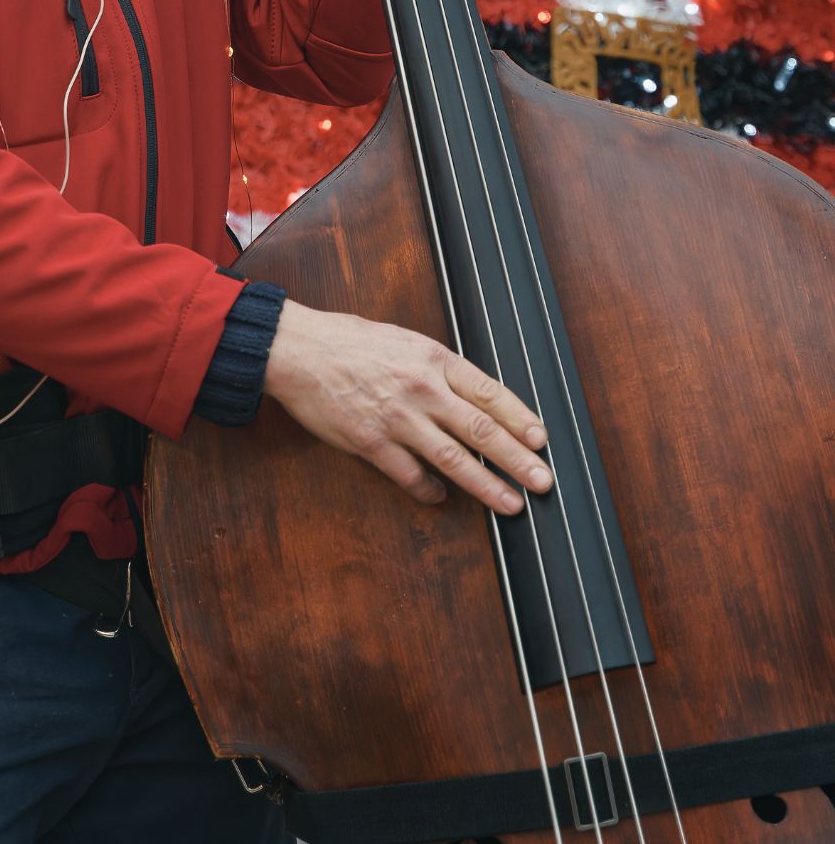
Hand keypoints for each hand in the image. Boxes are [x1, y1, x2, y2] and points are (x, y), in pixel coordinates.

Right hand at [263, 300, 552, 515]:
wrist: (299, 350)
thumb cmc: (349, 341)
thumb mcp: (404, 340)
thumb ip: (437, 368)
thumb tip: (471, 396)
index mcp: (432, 358)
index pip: (488, 392)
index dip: (519, 418)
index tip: (540, 439)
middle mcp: (421, 388)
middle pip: (480, 430)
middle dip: (517, 459)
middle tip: (543, 481)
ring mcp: (397, 418)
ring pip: (452, 459)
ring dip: (486, 485)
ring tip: (510, 504)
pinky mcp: (371, 442)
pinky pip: (410, 475)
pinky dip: (430, 490)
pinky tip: (441, 496)